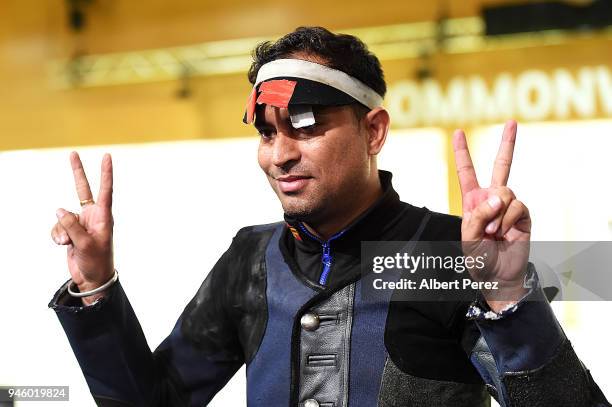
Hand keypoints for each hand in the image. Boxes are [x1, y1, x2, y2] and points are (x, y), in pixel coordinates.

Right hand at [51, 152, 113, 304]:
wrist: (92, 278)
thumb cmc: (96, 261)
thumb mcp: (86, 244)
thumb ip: (72, 226)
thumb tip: (60, 209)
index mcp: (103, 216)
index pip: (105, 190)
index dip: (105, 173)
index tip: (107, 156)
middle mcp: (93, 215)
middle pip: (82, 190)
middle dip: (77, 172)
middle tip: (73, 153)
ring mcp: (81, 222)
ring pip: (62, 216)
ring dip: (60, 230)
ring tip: (69, 244)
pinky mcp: (71, 231)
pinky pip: (57, 227)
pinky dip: (57, 236)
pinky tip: (63, 245)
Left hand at [452, 120, 530, 311]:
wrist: (498, 275)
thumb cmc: (478, 258)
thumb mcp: (468, 237)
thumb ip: (479, 215)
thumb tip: (499, 195)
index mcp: (473, 200)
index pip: (467, 172)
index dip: (462, 152)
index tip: (458, 132)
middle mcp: (492, 198)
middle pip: (502, 166)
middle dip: (507, 143)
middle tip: (512, 121)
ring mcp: (509, 205)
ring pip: (505, 191)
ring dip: (496, 215)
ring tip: (492, 233)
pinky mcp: (523, 214)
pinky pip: (516, 206)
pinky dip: (507, 221)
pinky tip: (504, 233)